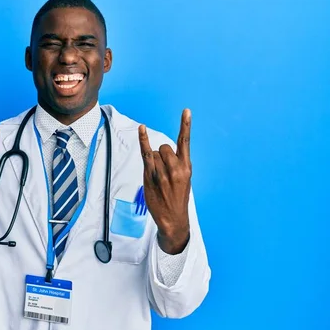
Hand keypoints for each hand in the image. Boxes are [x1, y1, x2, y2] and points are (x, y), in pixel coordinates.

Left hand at [138, 109, 191, 253]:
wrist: (173, 218)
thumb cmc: (177, 198)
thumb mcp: (184, 180)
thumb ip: (176, 164)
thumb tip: (161, 150)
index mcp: (187, 167)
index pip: (185, 142)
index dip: (185, 125)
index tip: (186, 110)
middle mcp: (176, 168)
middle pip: (164, 147)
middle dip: (161, 156)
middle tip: (163, 173)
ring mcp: (163, 172)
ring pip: (154, 153)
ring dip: (153, 162)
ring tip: (158, 178)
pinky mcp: (150, 176)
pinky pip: (146, 153)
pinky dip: (143, 140)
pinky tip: (142, 129)